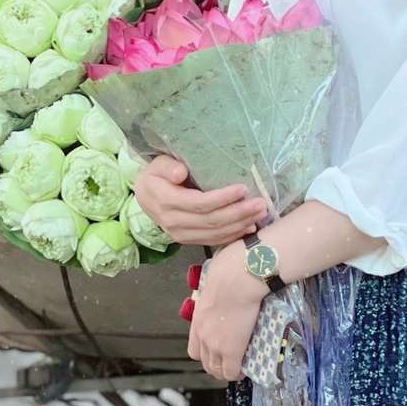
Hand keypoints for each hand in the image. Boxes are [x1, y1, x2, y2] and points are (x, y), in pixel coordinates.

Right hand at [134, 156, 269, 245]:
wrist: (146, 197)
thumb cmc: (156, 175)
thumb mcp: (158, 164)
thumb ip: (168, 167)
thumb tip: (180, 173)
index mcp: (166, 202)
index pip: (199, 203)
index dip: (222, 198)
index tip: (243, 188)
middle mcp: (173, 222)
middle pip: (211, 221)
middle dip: (239, 213)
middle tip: (260, 204)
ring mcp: (181, 235)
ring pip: (215, 233)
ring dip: (240, 225)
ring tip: (260, 214)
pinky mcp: (189, 241)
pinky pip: (214, 241)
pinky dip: (233, 236)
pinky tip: (249, 228)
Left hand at [188, 241, 268, 382]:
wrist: (238, 279)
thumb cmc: (228, 274)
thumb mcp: (213, 284)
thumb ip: (213, 294)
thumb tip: (219, 286)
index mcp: (197, 320)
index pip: (194, 349)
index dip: (206, 354)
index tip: (216, 353)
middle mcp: (203, 335)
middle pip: (205, 363)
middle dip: (216, 366)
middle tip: (228, 363)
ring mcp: (216, 345)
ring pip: (217, 370)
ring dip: (227, 371)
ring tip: (237, 367)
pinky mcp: (232, 350)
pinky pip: (232, 372)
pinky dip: (238, 373)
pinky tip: (245, 369)